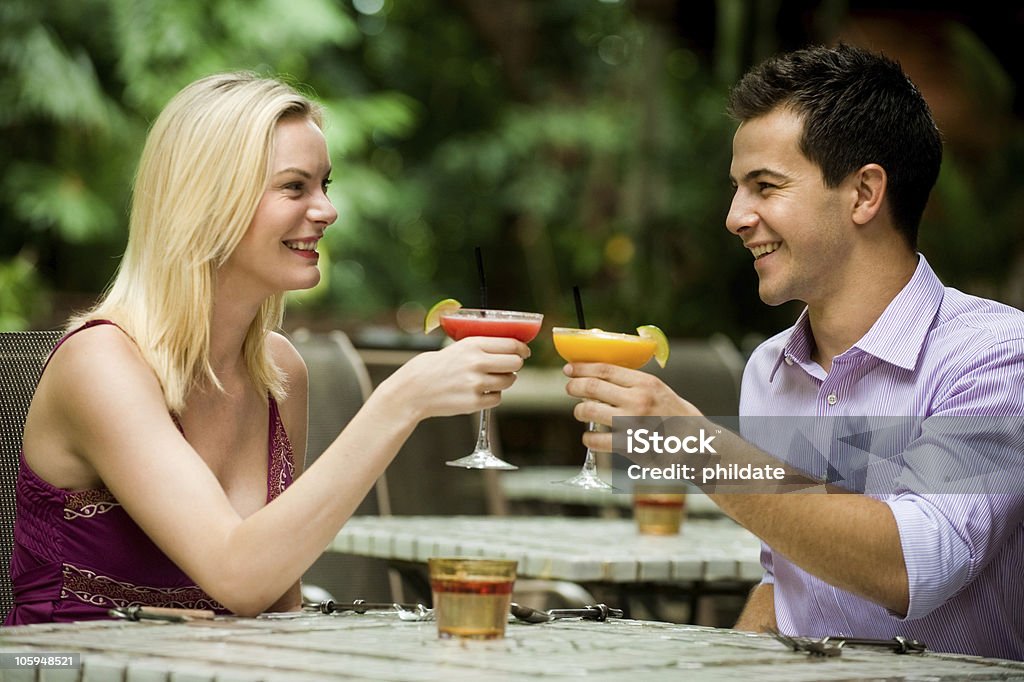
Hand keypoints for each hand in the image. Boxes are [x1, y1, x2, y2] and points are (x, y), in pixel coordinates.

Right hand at [387, 337, 529, 420]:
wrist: (413, 390)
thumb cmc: (434, 367)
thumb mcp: (456, 347)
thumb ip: (481, 347)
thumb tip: (508, 348)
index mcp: (473, 344)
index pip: (511, 344)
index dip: (522, 349)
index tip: (524, 352)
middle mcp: (477, 362)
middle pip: (515, 363)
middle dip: (515, 365)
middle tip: (508, 367)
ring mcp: (476, 383)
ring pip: (509, 381)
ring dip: (504, 380)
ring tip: (489, 380)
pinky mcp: (474, 402)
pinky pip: (497, 398)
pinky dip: (492, 396)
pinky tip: (480, 392)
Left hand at [563, 362, 699, 451]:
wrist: (696, 446)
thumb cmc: (677, 417)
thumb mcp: (660, 391)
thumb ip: (635, 384)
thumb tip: (602, 376)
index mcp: (645, 383)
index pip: (605, 369)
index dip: (582, 368)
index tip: (570, 368)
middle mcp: (637, 400)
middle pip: (592, 388)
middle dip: (574, 387)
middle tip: (569, 388)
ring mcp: (631, 424)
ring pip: (589, 411)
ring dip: (579, 411)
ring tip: (580, 412)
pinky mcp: (628, 446)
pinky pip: (596, 440)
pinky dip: (588, 438)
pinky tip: (590, 437)